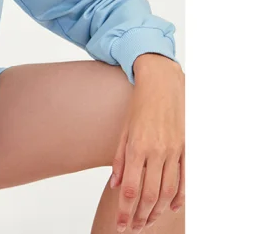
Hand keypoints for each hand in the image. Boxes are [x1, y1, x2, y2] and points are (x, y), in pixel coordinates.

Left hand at [109, 59, 184, 231]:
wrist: (162, 82)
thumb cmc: (140, 103)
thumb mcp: (123, 128)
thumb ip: (119, 158)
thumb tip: (115, 184)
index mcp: (137, 146)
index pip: (131, 188)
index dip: (126, 210)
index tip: (121, 224)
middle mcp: (157, 151)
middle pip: (149, 195)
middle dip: (140, 216)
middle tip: (132, 228)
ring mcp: (174, 151)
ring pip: (168, 192)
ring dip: (157, 211)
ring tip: (147, 222)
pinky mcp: (186, 149)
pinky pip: (185, 180)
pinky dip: (178, 198)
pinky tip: (169, 208)